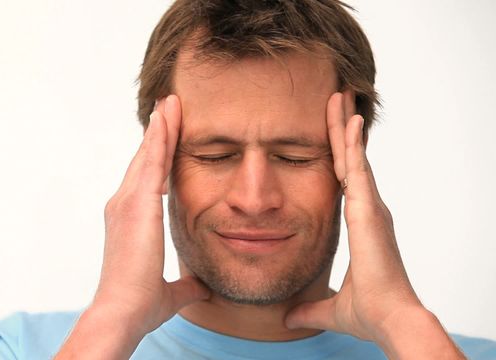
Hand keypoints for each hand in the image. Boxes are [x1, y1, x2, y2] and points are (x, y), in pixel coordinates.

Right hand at [94, 95, 208, 334]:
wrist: (122, 311)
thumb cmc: (139, 304)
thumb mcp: (170, 291)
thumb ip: (186, 284)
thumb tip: (203, 288)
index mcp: (130, 220)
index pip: (147, 179)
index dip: (156, 156)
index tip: (167, 136)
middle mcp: (124, 205)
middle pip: (145, 160)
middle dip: (158, 133)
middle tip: (168, 106)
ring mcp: (127, 202)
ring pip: (148, 155)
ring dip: (161, 127)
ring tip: (171, 103)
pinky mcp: (137, 203)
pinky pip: (152, 162)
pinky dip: (160, 137)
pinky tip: (169, 118)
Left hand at [285, 91, 463, 357]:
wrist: (388, 320)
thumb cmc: (369, 312)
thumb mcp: (330, 306)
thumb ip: (309, 308)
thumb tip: (287, 319)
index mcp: (360, 222)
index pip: (344, 179)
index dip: (339, 154)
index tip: (334, 132)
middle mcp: (367, 209)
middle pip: (350, 160)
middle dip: (342, 130)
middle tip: (336, 100)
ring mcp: (370, 207)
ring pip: (354, 157)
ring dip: (346, 127)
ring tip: (340, 97)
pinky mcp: (369, 210)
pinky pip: (358, 170)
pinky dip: (353, 144)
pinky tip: (350, 121)